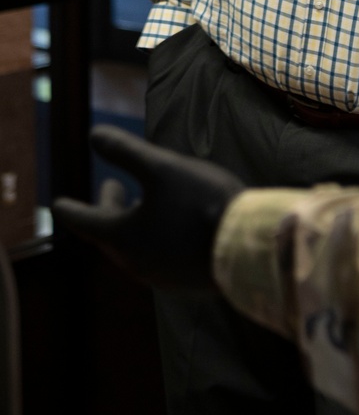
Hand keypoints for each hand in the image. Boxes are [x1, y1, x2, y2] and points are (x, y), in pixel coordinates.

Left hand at [52, 125, 244, 290]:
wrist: (246, 246)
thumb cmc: (200, 203)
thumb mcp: (162, 168)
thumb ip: (127, 152)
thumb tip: (93, 134)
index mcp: (122, 237)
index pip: (86, 221)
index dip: (71, 209)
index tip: (57, 204)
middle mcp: (134, 262)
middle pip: (111, 235)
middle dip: (108, 209)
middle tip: (113, 188)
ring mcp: (160, 274)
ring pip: (135, 247)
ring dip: (132, 223)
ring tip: (144, 204)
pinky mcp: (184, 280)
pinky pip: (158, 256)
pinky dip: (154, 236)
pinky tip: (172, 226)